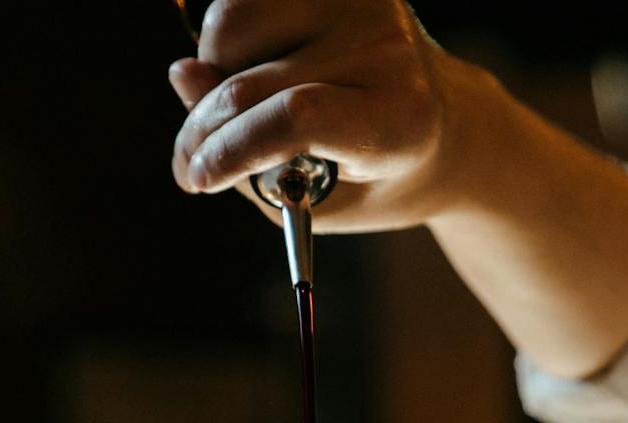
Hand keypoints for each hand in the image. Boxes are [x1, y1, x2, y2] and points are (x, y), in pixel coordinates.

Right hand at [167, 0, 502, 231]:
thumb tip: (183, 75)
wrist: (444, 124)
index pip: (297, 118)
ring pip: (232, 24)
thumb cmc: (378, 173)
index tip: (196, 178)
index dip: (232, 148)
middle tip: (192, 164)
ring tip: (248, 107)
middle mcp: (387, 50)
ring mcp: (362, 3)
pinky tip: (261, 68)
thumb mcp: (324, 198)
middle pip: (252, 83)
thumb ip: (251, 158)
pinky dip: (230, 38)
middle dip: (204, 130)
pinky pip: (242, 1)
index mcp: (398, 120)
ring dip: (216, 72)